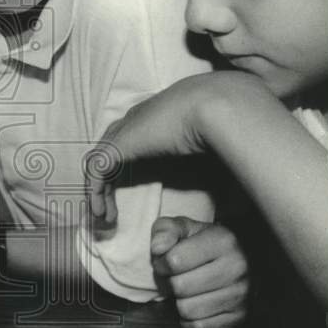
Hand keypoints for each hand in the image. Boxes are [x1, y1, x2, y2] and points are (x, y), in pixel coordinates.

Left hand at [85, 72, 267, 223]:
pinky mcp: (122, 141)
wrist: (222, 106)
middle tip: (109, 214)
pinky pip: (97, 169)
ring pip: (99, 164)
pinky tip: (102, 213)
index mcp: (158, 120)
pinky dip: (96, 192)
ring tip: (105, 221)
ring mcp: (128, 129)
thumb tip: (230, 210)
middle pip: (109, 154)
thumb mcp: (218, 156)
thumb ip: (214, 177)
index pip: (128, 145)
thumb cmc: (230, 129)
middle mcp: (138, 121)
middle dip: (105, 184)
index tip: (130, 197)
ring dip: (98, 193)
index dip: (124, 173)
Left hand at [151, 216, 248, 327]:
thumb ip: (165, 231)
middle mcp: (237, 267)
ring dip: (181, 301)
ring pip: (188, 310)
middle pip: (180, 287)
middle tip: (177, 277)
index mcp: (223, 241)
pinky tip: (196, 304)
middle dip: (171, 282)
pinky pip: (200, 327)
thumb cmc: (203, 242)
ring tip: (188, 290)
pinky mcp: (240, 317)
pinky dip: (191, 319)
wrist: (239, 258)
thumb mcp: (183, 227)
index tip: (166, 261)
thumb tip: (158, 249)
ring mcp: (242, 294)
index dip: (161, 263)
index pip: (174, 261)